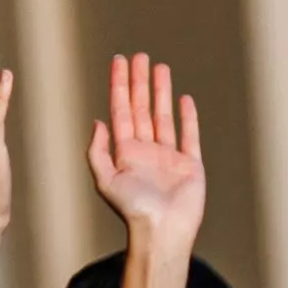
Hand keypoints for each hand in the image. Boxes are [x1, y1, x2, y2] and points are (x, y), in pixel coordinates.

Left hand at [87, 51, 205, 248]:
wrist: (162, 231)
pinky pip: (189, 136)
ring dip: (161, 92)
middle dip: (139, 81)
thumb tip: (97, 121)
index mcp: (125, 151)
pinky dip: (188, 118)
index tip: (119, 61)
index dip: (119, 84)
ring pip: (163, 116)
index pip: (120, 109)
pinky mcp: (190, 165)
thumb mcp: (104, 178)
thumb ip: (97, 150)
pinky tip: (184, 99)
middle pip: (141, 107)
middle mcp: (146, 150)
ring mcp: (169, 156)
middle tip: (139, 56)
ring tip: (160, 67)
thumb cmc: (131, 209)